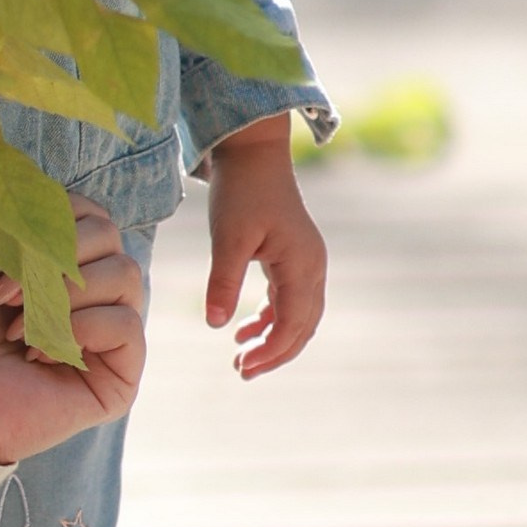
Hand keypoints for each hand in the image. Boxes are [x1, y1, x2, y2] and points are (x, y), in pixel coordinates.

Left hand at [0, 198, 145, 464]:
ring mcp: (107, 336)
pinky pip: (128, 327)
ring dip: (63, 295)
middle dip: (54, 256)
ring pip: (126, 276)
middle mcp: (90, 296)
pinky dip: (83, 329)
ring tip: (15, 328)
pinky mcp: (117, 377)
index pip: (90, 213)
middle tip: (1, 295)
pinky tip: (38, 353)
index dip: (50, 219)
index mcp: (59, 265)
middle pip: (112, 237)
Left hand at [205, 116, 327, 377]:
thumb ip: (223, 282)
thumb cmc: (241, 191)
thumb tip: (214, 325)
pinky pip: (289, 300)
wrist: (253, 154)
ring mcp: (306, 262)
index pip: (294, 323)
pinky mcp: (293, 258)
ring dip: (273, 340)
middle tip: (241, 372)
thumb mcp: (227, 237)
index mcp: (301, 264)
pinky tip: (243, 331)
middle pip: (303, 326)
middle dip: (275, 354)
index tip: (244, 367)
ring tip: (241, 360)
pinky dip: (270, 320)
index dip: (272, 351)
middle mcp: (312, 266)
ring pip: (298, 316)